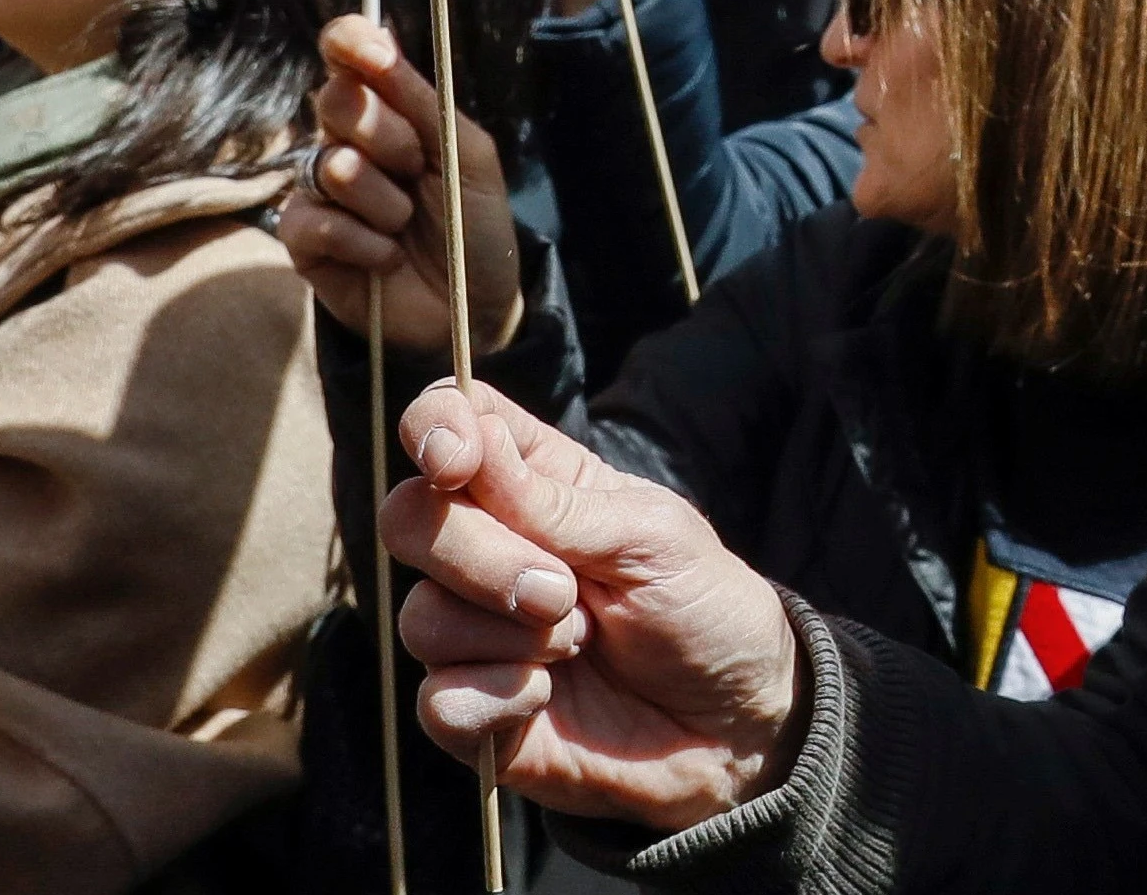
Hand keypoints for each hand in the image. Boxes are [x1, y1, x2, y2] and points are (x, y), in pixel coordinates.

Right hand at [284, 16, 521, 355]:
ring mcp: (320, 189)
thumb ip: (423, 100)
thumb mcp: (467, 156)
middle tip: (416, 168)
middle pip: (337, 101)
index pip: (349, 55)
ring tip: (406, 223)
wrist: (471, 307)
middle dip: (389, 136)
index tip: (364, 49)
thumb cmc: (474, 226)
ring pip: (331, 165)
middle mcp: (347, 141)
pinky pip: (314, 220)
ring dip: (385, 200)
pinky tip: (386, 258)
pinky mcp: (302, 240)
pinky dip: (363, 242)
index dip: (349, 43)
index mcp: (391, 111)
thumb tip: (378, 34)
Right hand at [386, 380, 802, 830]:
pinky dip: (499, 697)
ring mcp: (473, 632)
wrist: (736, 723)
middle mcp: (488, 551)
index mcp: (537, 485)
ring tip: (580, 643)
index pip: (449, 423)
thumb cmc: (704, 609)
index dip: (434, 428)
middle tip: (564, 591)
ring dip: (507, 635)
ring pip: (420, 617)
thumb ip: (555, 502)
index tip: (456, 462)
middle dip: (481, 555)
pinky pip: (437, 700)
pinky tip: (548, 697)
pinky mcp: (473, 710)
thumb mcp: (653, 540)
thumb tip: (467, 436)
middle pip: (409, 519)